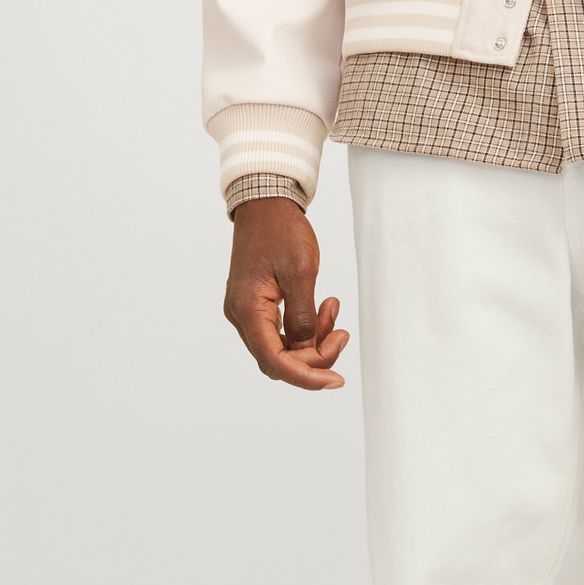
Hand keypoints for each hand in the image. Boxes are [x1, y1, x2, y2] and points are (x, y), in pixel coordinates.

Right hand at [224, 197, 348, 388]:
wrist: (265, 203)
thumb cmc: (280, 230)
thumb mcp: (300, 274)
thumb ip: (304, 319)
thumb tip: (307, 351)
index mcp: (247, 310)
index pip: (276, 362)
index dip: (307, 378)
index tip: (336, 381)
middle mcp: (242, 316)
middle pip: (280, 361)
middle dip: (315, 357)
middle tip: (341, 334)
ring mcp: (248, 313)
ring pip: (285, 348)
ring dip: (314, 340)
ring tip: (333, 309)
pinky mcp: (258, 307)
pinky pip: (284, 332)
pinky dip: (307, 327)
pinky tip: (325, 307)